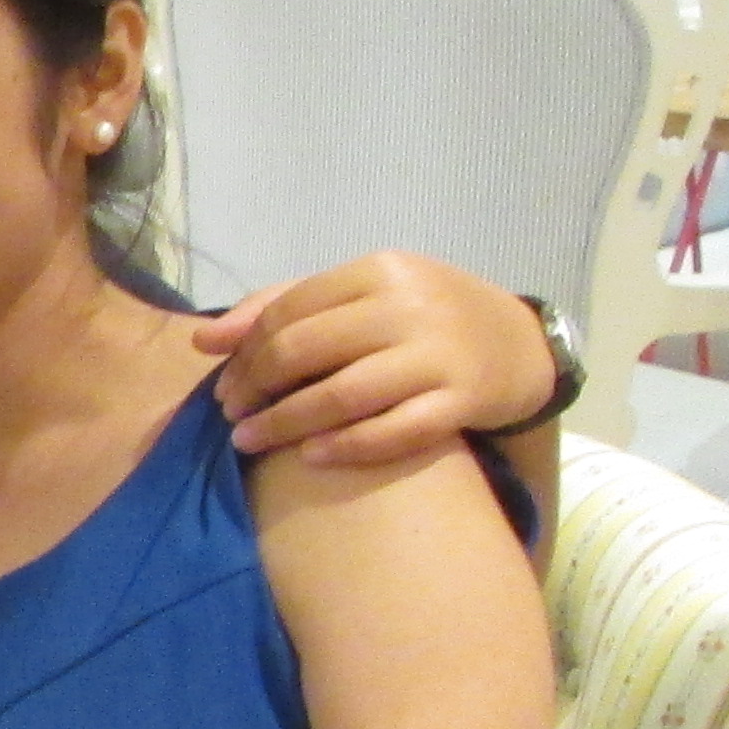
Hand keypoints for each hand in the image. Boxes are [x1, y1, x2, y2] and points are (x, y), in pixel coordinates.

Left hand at [200, 253, 555, 464]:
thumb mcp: (367, 292)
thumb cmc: (427, 318)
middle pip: (304, 351)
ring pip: (340, 396)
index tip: (224, 385)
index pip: (288, 311)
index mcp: (379, 271)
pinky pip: (392, 432)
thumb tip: (205, 339)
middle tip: (232, 415)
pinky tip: (310, 457)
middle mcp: (408, 307)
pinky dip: (343, 447)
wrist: (524, 345)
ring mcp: (438, 355)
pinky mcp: (462, 402)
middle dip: (254, 388)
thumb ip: (287, 305)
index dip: (244, 352)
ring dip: (283, 424)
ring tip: (249, 443)